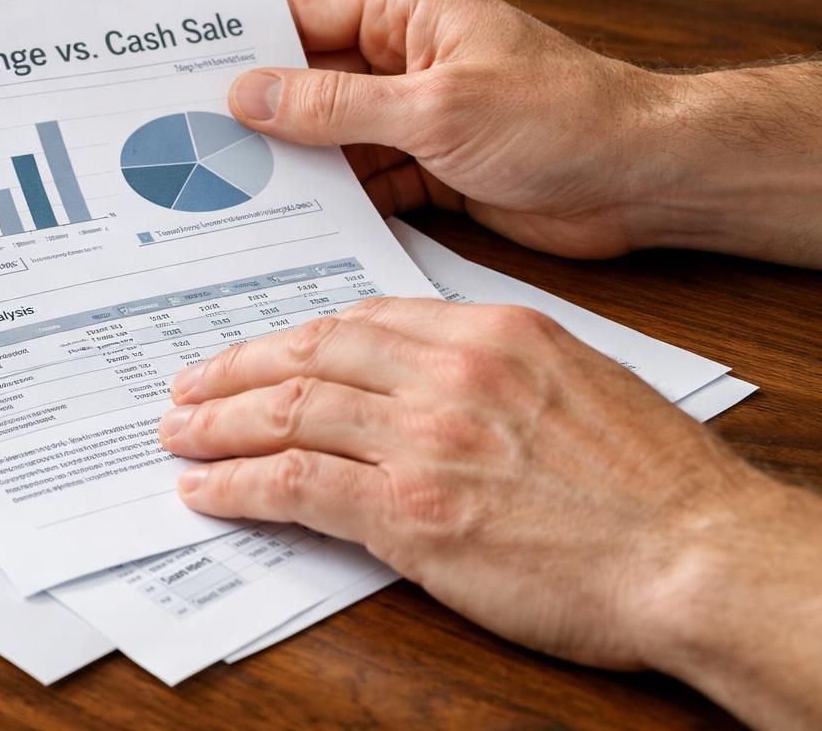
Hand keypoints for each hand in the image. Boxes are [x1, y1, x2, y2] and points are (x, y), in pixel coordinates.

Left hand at [159, 297, 768, 669]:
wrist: (695, 554)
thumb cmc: (651, 482)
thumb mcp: (576, 381)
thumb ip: (494, 369)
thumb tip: (423, 377)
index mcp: (489, 332)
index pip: (360, 320)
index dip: (294, 337)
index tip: (260, 351)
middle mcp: (446, 373)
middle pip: (308, 355)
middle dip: (235, 370)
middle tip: (188, 387)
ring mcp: (423, 439)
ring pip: (289, 411)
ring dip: (219, 424)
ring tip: (179, 434)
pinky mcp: (408, 512)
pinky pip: (296, 483)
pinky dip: (240, 484)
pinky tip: (208, 489)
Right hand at [233, 0, 677, 257]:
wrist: (644, 182)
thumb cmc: (563, 118)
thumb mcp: (435, 109)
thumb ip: (336, 105)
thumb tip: (251, 94)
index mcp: (410, 11)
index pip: (303, 17)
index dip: (243, 45)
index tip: (182, 74)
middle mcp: (406, 57)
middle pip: (308, 82)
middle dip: (258, 115)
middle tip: (189, 144)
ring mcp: (415, 115)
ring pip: (330, 138)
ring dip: (292, 166)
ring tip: (226, 190)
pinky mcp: (430, 167)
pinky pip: (362, 182)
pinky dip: (333, 203)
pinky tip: (290, 224)